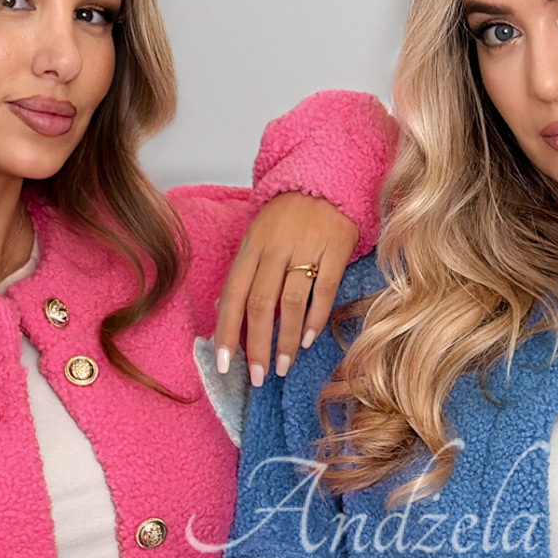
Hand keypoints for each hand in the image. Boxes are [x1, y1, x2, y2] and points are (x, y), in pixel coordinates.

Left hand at [213, 193, 358, 387]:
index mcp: (252, 246)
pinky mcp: (336, 248)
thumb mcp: (257, 238)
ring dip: (285, 339)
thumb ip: (243, 274)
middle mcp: (275, 247)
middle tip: (258, 376)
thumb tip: (222, 311)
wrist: (326, 180)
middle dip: (257, 345)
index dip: (227, 331)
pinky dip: (315, 318)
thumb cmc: (287, 217)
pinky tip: (307, 339)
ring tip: (283, 367)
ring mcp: (306, 247)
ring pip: (291, 301)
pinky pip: (324, 290)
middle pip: (260, 303)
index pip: (233, 294)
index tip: (224, 364)